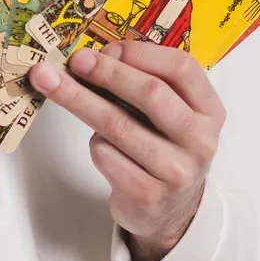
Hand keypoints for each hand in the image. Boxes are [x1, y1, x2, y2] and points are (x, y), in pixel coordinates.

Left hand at [28, 37, 223, 260]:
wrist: (171, 212)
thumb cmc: (164, 149)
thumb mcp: (172, 116)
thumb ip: (147, 86)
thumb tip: (96, 58)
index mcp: (209, 111)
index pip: (181, 68)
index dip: (140, 53)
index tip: (106, 48)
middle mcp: (199, 139)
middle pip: (150, 93)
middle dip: (106, 72)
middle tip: (74, 61)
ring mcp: (176, 170)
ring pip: (119, 125)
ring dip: (80, 100)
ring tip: (51, 84)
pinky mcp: (148, 194)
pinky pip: (107, 155)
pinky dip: (95, 143)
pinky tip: (99, 143)